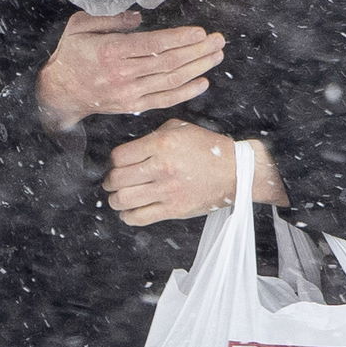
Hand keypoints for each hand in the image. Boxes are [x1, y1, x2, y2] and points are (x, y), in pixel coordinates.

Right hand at [35, 11, 224, 131]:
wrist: (60, 92)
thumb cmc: (71, 54)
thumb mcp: (80, 26)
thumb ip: (110, 19)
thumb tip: (138, 17)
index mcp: (111, 51)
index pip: (152, 45)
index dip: (179, 39)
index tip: (200, 32)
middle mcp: (122, 74)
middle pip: (168, 63)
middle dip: (197, 51)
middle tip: (219, 40)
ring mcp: (129, 92)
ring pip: (171, 80)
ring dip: (198, 68)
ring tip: (217, 55)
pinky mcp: (132, 105)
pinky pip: (164, 100)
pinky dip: (186, 92)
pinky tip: (203, 81)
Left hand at [103, 120, 290, 225]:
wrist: (235, 170)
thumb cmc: (207, 147)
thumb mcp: (179, 128)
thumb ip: (152, 136)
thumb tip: (130, 149)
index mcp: (161, 144)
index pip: (119, 156)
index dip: (113, 161)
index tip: (117, 164)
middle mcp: (162, 168)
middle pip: (117, 179)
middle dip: (110, 181)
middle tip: (113, 182)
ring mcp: (167, 191)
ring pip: (123, 200)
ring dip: (115, 200)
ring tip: (119, 197)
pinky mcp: (174, 210)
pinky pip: (139, 218)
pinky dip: (127, 216)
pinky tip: (129, 211)